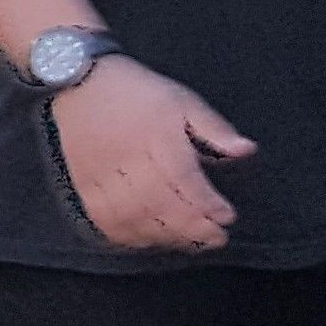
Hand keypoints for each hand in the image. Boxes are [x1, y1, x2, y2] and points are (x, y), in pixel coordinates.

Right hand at [46, 55, 252, 252]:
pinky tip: (150, 239)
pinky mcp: (83, 183)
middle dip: (193, 226)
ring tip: (190, 242)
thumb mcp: (182, 100)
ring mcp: (101, 172)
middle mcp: (127, 155)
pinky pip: (105, 219)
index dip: (207, 202)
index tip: (227, 217)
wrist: (78, 83)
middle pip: (160, 202)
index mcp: (155, 131)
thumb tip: (247, 151)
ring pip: (133, 215)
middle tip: (217, 238)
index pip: (183, 175)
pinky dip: (129, 235)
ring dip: (165, 235)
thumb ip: (215, 128)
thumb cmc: (137, 93)